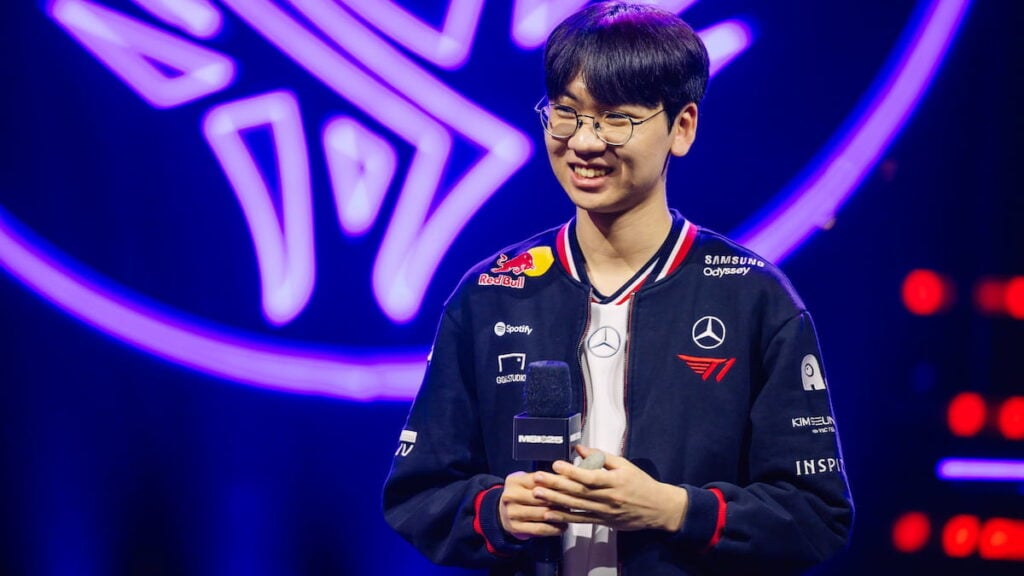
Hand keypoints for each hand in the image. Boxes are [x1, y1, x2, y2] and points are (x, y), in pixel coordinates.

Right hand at [499, 471, 567, 539]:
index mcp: (515, 481)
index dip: (558, 483)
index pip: (540, 480)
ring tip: (570, 514)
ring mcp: (512, 513)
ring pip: (543, 514)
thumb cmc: (520, 495)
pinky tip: (562, 526)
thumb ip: (544, 480)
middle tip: (574, 501)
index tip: (572, 486)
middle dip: (561, 500)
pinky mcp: (516, 528)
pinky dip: (554, 528)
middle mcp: (511, 496)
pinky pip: (540, 529)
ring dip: (560, 515)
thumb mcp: (526, 482)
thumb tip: (568, 477)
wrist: (502, 513)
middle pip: (543, 498)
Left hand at [531, 446, 687, 532]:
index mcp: (614, 481)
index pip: (589, 477)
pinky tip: (549, 513)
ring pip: (576, 506)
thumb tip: (578, 447)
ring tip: (537, 494)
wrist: (657, 509)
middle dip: (555, 485)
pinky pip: (580, 520)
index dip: (571, 471)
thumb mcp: (624, 465)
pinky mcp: (602, 522)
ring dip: (554, 500)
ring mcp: (604, 512)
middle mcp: (608, 498)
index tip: (555, 464)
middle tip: (537, 478)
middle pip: (578, 492)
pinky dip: (564, 517)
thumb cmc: (640, 483)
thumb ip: (601, 455)